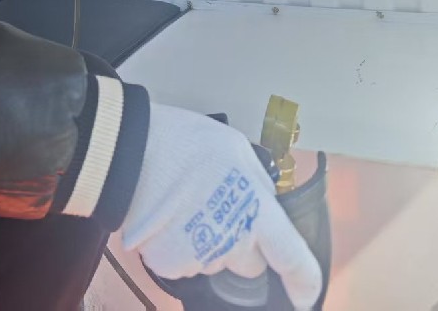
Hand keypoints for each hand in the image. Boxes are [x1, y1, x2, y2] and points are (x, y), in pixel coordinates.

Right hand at [121, 104, 321, 310]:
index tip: (304, 294)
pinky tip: (171, 217)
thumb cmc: (184, 142)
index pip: (293, 259)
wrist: (132, 148)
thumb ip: (257, 184)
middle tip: (218, 209)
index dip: (303, 282)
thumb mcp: (238, 150)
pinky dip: (179, 247)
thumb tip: (263, 201)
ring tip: (188, 204)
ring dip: (208, 242)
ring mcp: (201, 257)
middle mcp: (233, 241)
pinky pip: (185, 264)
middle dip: (241, 245)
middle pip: (250, 264)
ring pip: (215, 262)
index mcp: (257, 211)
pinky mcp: (171, 265)